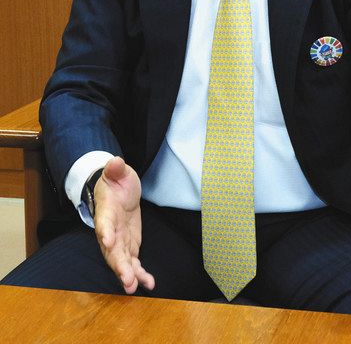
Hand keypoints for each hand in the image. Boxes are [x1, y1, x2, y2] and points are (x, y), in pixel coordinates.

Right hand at [93, 156, 154, 293]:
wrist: (118, 190)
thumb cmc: (116, 181)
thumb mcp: (117, 171)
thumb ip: (115, 168)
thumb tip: (115, 161)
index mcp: (106, 211)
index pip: (103, 222)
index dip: (105, 232)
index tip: (108, 241)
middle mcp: (110, 230)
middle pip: (111, 250)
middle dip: (118, 265)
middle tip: (126, 279)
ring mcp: (119, 240)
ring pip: (121, 260)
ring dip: (127, 274)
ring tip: (133, 287)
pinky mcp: (129, 246)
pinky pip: (133, 263)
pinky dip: (139, 274)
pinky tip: (148, 284)